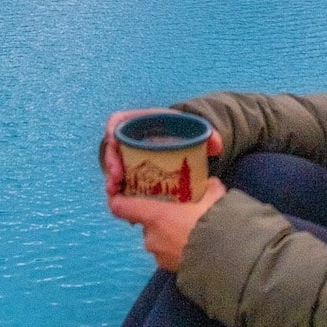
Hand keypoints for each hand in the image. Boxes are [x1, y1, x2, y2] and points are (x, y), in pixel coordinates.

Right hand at [100, 109, 223, 198]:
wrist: (185, 146)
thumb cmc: (186, 135)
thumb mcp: (196, 131)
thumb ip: (208, 135)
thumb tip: (216, 147)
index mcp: (141, 122)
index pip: (118, 121)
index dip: (112, 130)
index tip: (114, 143)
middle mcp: (130, 139)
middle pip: (112, 148)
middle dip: (110, 163)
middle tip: (116, 178)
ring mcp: (128, 156)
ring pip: (113, 168)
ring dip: (111, 181)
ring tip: (115, 192)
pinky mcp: (131, 173)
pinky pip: (120, 183)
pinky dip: (119, 194)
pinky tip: (122, 205)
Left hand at [107, 179, 227, 270]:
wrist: (229, 262)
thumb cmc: (215, 225)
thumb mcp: (215, 198)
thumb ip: (208, 187)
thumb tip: (209, 183)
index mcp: (155, 216)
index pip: (121, 207)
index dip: (117, 199)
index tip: (120, 193)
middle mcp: (151, 237)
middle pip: (146, 223)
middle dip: (160, 217)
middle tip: (179, 210)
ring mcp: (159, 257)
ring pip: (158, 239)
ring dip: (169, 234)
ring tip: (192, 229)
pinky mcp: (170, 270)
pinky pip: (168, 254)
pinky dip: (177, 249)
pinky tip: (196, 245)